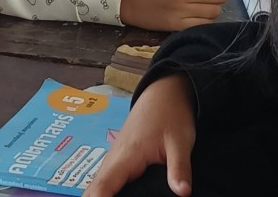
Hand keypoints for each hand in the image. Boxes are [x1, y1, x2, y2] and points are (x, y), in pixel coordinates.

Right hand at [86, 75, 195, 196]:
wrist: (166, 91)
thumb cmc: (172, 113)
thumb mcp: (180, 140)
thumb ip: (179, 168)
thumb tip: (182, 194)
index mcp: (126, 155)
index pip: (103, 186)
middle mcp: (115, 158)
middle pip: (95, 189)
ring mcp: (117, 158)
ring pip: (99, 185)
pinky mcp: (122, 159)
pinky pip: (107, 181)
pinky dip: (104, 193)